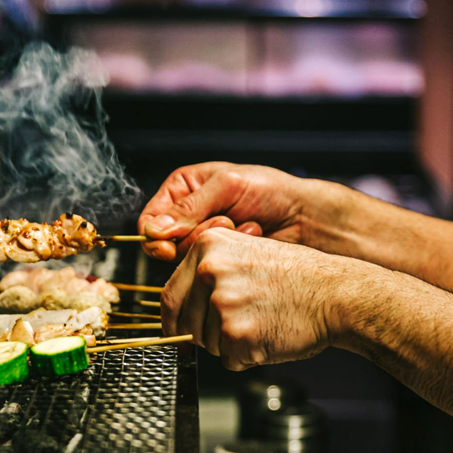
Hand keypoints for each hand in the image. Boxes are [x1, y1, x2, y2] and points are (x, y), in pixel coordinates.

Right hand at [138, 162, 306, 260]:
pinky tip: (252, 236)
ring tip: (244, 225)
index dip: (155, 236)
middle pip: (166, 244)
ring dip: (217, 242)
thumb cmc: (269, 190)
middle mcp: (188, 217)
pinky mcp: (220, 260)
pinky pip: (210, 267)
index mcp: (182, 190)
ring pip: (187, 258)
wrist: (303, 215)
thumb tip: (155, 231)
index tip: (167, 246)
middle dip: (196, 236)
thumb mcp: (227, 185)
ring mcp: (204, 241)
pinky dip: (231, 253)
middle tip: (226, 221)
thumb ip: (190, 208)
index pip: (149, 220)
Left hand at [161, 227, 336, 369]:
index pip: (170, 296)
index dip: (174, 320)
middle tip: (240, 325)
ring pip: (207, 344)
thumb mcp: (248, 253)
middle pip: (185, 324)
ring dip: (230, 344)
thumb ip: (211, 272)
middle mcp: (210, 271)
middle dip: (206, 335)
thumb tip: (182, 304)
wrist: (336, 294)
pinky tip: (269, 335)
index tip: (177, 332)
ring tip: (263, 322)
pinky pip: (229, 360)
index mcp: (208, 246)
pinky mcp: (237, 334)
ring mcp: (222, 303)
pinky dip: (248, 357)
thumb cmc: (301, 277)